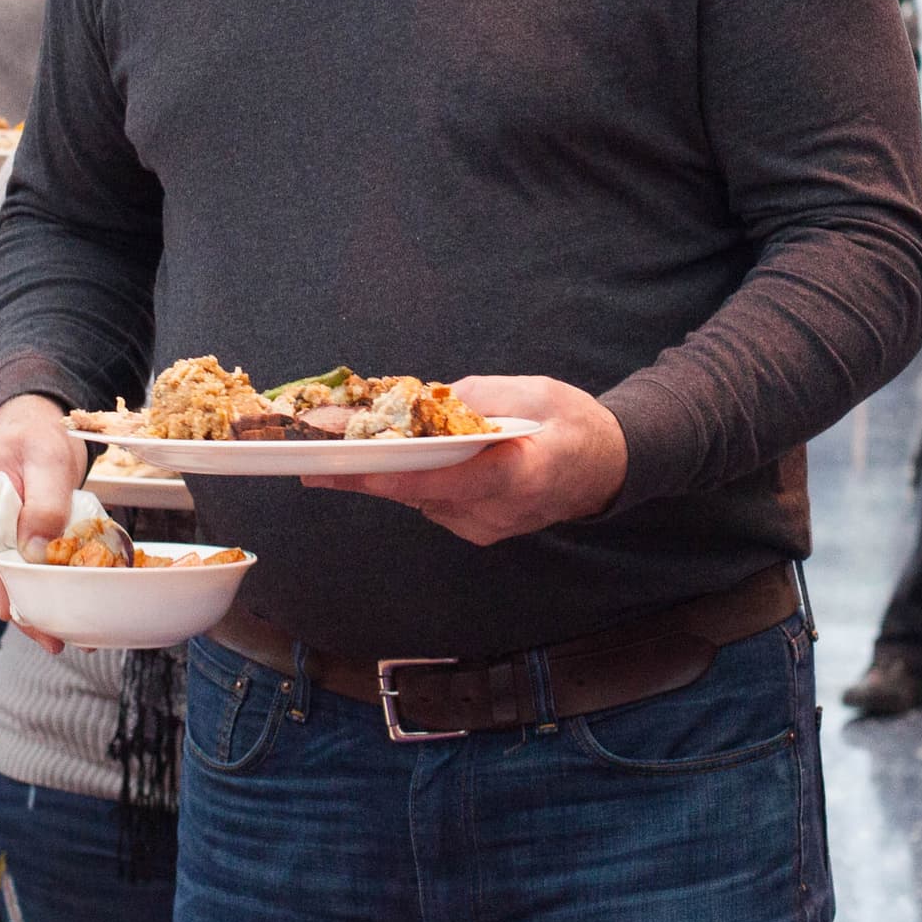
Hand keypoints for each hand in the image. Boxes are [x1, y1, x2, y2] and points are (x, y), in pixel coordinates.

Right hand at [0, 393, 82, 651]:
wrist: (32, 420)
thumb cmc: (38, 432)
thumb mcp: (50, 459)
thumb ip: (44, 503)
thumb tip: (36, 553)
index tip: (11, 612)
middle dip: (12, 604)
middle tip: (50, 637)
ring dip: (21, 600)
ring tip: (55, 632)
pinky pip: (1, 564)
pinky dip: (24, 584)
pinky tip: (48, 607)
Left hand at [313, 376, 626, 546]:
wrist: (607, 466)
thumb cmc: (573, 422)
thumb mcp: (532, 391)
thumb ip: (475, 400)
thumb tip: (419, 403)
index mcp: (526, 473)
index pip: (456, 479)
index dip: (405, 474)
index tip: (361, 468)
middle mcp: (503, 512)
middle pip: (424, 493)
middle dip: (369, 471)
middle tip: (314, 458)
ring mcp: (490, 527)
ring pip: (422, 499)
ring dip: (386, 474)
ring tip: (340, 449)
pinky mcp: (478, 530)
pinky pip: (432, 502)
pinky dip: (411, 479)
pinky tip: (392, 458)